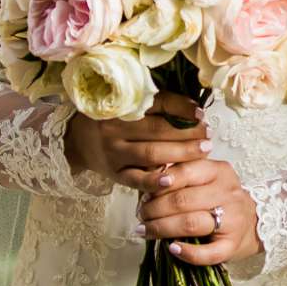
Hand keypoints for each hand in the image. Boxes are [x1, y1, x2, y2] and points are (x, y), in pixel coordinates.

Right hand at [65, 93, 211, 188]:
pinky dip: (155, 182)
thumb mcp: (123, 104)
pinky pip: (136, 180)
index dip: (181, 107)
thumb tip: (193, 107)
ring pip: (151, 154)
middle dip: (187, 132)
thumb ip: (152, 103)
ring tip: (203, 150)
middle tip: (208, 134)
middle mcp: (114, 129)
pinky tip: (174, 180)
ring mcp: (114, 153)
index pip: (156, 103)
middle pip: (157, 130)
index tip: (200, 113)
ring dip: (181, 153)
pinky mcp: (115, 175)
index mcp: (119, 106)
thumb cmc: (110, 119)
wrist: (78, 141)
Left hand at [137, 159, 263, 266]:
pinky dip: (187, 253)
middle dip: (154, 209)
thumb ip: (182, 174)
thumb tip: (148, 179)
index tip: (144, 194)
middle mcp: (228, 193)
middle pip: (183, 201)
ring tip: (145, 230)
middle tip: (141, 214)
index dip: (159, 184)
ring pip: (191, 224)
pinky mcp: (232, 245)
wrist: (255, 222)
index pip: (185, 172)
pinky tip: (171, 249)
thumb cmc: (221, 198)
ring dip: (161, 228)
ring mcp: (232, 220)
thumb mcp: (207, 178)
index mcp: (220, 171)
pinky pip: (207, 253)